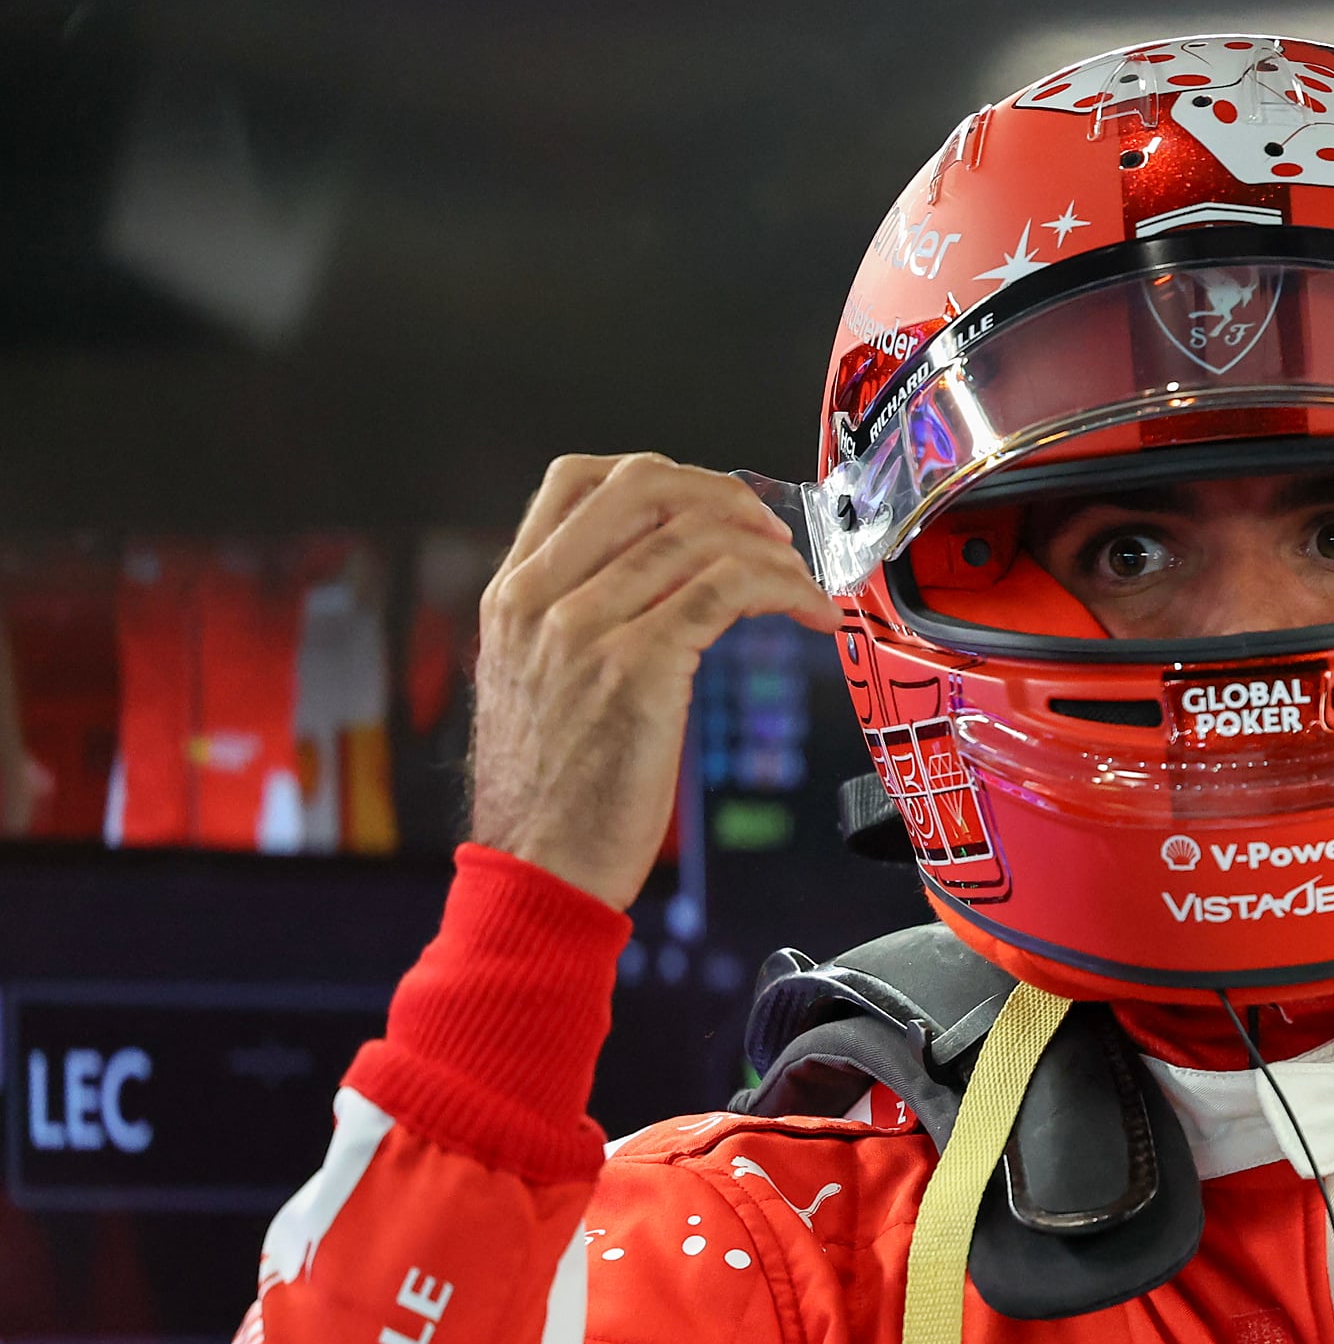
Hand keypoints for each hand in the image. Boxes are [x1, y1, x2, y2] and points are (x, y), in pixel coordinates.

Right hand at [469, 454, 837, 907]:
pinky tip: (811, 614)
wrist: (539, 868)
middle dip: (723, 496)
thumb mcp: (535, 685)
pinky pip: (727, 591)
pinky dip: (785, 590)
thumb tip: (658, 582)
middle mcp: (540, 600)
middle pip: (641, 484)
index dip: (662, 475)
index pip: (576, 480)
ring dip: (769, 549)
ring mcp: (585, 630)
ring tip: (802, 583)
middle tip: (771, 534)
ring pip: (694, 536)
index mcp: (511, 596)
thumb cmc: (552, 796)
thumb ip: (576, 623)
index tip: (714, 505)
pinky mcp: (637, 669)